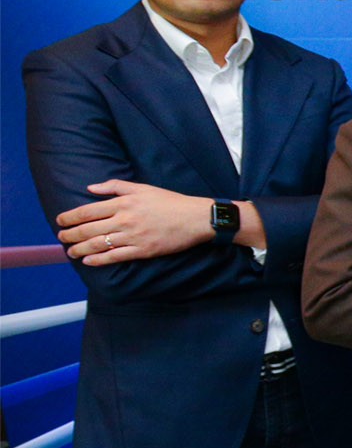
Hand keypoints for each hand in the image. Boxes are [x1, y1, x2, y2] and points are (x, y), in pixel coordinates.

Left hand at [55, 180, 213, 264]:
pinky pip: (115, 257)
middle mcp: (125, 220)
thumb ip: (115, 186)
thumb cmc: (171, 202)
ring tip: (71, 252)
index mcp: (123, 203)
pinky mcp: (143, 250)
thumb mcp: (143, 187)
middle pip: (88, 229)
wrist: (196, 218)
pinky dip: (99, 260)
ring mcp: (134, 236)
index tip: (60, 220)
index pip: (88, 211)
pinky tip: (88, 261)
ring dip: (80, 249)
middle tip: (61, 238)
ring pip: (99, 244)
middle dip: (70, 235)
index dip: (69, 217)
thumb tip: (90, 188)